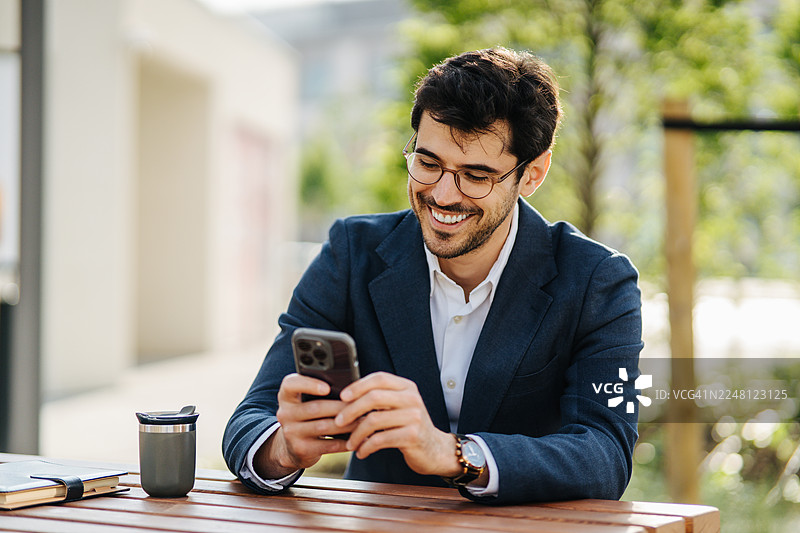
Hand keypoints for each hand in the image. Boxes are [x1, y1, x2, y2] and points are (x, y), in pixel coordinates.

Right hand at [253, 373, 358, 478]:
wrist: (293, 447)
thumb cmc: (308, 416)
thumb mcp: (306, 402)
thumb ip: (321, 392)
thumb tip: (351, 389)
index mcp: (287, 396)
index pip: (291, 384)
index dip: (309, 384)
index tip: (327, 387)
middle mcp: (285, 413)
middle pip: (316, 407)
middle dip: (341, 406)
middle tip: (361, 404)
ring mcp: (291, 433)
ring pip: (324, 426)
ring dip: (347, 424)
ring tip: (363, 421)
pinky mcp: (301, 449)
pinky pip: (328, 445)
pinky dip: (345, 442)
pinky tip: (357, 439)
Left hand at [334, 372, 461, 477]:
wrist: (435, 450)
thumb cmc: (411, 427)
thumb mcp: (400, 407)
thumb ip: (381, 398)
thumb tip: (348, 397)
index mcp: (407, 387)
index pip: (379, 378)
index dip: (358, 386)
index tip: (343, 396)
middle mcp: (412, 398)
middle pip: (373, 397)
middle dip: (351, 410)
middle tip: (339, 422)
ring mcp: (414, 416)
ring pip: (374, 420)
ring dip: (356, 434)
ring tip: (351, 443)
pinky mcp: (412, 435)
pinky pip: (380, 439)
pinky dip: (366, 447)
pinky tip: (362, 451)